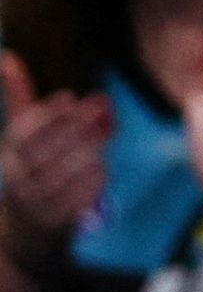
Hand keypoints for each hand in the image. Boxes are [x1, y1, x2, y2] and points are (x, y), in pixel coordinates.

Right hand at [0, 52, 111, 274]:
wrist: (26, 235)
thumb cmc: (30, 171)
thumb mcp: (19, 137)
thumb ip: (18, 98)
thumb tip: (8, 56)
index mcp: (8, 156)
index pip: (23, 133)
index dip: (46, 115)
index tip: (70, 96)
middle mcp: (15, 180)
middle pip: (48, 148)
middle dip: (78, 124)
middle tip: (103, 106)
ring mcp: (34, 203)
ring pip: (67, 171)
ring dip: (90, 150)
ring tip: (103, 137)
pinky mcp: (54, 222)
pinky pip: (80, 196)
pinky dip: (95, 179)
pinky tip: (102, 167)